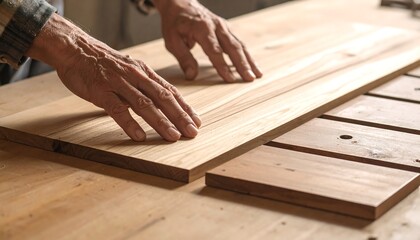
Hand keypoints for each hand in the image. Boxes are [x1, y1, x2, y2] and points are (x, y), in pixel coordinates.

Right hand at [27, 13, 200, 141]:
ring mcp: (119, 83)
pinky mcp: (101, 91)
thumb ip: (144, 86)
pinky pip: (117, 109)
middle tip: (192, 132)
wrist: (76, 48)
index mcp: (145, 72)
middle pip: (162, 98)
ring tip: (173, 136)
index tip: (196, 121)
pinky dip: (129, 123)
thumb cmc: (104, 63)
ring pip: (144, 104)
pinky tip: (139, 136)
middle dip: (180, 116)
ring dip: (160, 122)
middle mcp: (136, 76)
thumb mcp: (130, 70)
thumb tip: (161, 104)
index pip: (170, 92)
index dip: (185, 107)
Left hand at [154, 0, 262, 81]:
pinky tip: (252, 66)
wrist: (180, 3)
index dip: (222, 66)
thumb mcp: (172, 41)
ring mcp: (224, 26)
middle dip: (242, 64)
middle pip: (232, 47)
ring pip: (239, 45)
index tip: (230, 79)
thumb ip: (183, 58)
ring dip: (249, 60)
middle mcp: (216, 26)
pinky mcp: (227, 29)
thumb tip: (191, 76)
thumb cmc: (175, 23)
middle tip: (249, 79)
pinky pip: (239, 43)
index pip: (214, 50)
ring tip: (257, 75)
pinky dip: (246, 55)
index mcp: (202, 28)